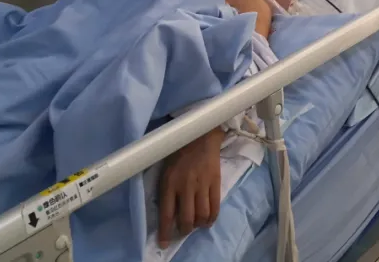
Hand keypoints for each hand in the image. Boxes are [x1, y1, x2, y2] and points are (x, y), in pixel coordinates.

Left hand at [157, 128, 223, 246]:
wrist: (200, 134)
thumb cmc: (179, 151)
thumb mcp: (165, 169)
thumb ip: (166, 189)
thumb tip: (167, 212)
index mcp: (169, 182)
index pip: (166, 214)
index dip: (165, 232)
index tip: (163, 244)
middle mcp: (185, 186)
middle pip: (186, 219)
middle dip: (184, 230)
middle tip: (183, 230)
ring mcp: (202, 184)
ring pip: (201, 216)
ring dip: (198, 225)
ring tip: (196, 224)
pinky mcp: (215, 181)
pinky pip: (215, 207)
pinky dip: (212, 218)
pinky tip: (208, 219)